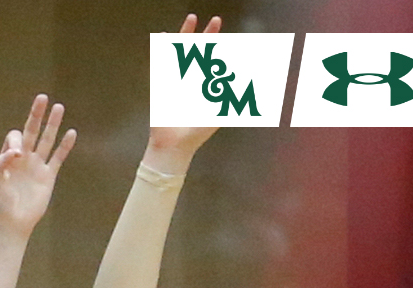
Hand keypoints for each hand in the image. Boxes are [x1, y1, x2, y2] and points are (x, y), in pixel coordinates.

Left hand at [0, 94, 75, 236]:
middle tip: (42, 97)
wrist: (12, 223)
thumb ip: (0, 162)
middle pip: (31, 131)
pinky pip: (58, 157)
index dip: (16, 141)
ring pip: (46, 140)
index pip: (15, 138)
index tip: (17, 155)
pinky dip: (65, 146)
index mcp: (7, 158)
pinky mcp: (48, 176)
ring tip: (59, 107)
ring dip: (52, 125)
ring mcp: (36, 166)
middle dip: (36, 115)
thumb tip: (17, 151)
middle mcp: (23, 159)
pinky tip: (71, 132)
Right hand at [147, 14, 221, 164]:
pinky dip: (161, 49)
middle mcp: (193, 80)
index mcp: (207, 86)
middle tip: (217, 20)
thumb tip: (251, 78)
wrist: (174, 144)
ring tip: (191, 18)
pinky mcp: (161, 85)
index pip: (217, 61)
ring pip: (181, 52)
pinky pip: (161, 63)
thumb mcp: (222, 111)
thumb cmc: (198, 132)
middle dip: (208, 36)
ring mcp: (176, 80)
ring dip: (185, 35)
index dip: (225, 49)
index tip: (236, 39)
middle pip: (201, 52)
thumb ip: (234, 95)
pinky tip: (161, 36)